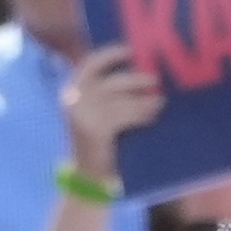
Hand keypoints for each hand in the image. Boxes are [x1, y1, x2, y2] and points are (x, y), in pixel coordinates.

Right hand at [62, 45, 163, 181]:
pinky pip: (126, 115)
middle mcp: (73, 100)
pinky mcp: (95, 129)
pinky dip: (142, 114)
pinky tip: (153, 115)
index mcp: (70, 92)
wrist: (88, 179)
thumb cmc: (99, 144)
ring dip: (143, 99)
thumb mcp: (96, 113)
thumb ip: (106, 93)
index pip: (90, 64)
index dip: (111, 54)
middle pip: (110, 81)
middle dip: (135, 79)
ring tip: (160, 101)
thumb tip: (137, 69)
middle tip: (155, 79)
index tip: (131, 51)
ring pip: (121, 99)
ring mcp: (82, 115)